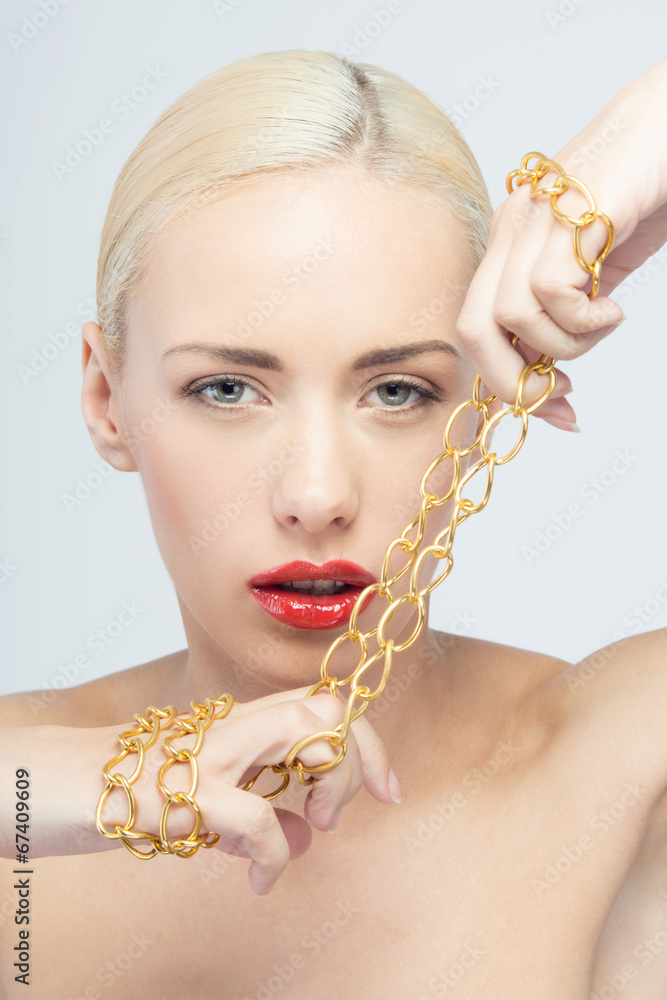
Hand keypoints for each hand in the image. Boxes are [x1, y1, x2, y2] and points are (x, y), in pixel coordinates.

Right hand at [102, 685, 396, 895]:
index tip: (385, 791)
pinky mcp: (179, 791)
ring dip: (328, 784)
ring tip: (312, 830)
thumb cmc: (127, 790)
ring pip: (303, 732)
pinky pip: (256, 815)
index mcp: (239, 722)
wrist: (51, 784)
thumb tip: (300, 841)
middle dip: (357, 759)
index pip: (324, 705)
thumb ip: (255, 815)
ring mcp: (206, 753)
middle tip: (334, 816)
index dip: (367, 743)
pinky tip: (259, 879)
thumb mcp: (204, 806)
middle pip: (328, 708)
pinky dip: (273, 853)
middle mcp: (230, 725)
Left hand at [455, 59, 666, 430]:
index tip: (558, 411)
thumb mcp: (599, 269)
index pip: (478, 330)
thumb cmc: (644, 192)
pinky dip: (583, 318)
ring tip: (605, 323)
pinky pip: (549, 290)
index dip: (508, 384)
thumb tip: (553, 373)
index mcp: (510, 247)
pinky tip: (614, 305)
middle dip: (515, 380)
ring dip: (564, 343)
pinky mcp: (571, 212)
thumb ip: (570, 313)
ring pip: (511, 315)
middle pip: (472, 329)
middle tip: (564, 392)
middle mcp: (511, 232)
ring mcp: (536, 218)